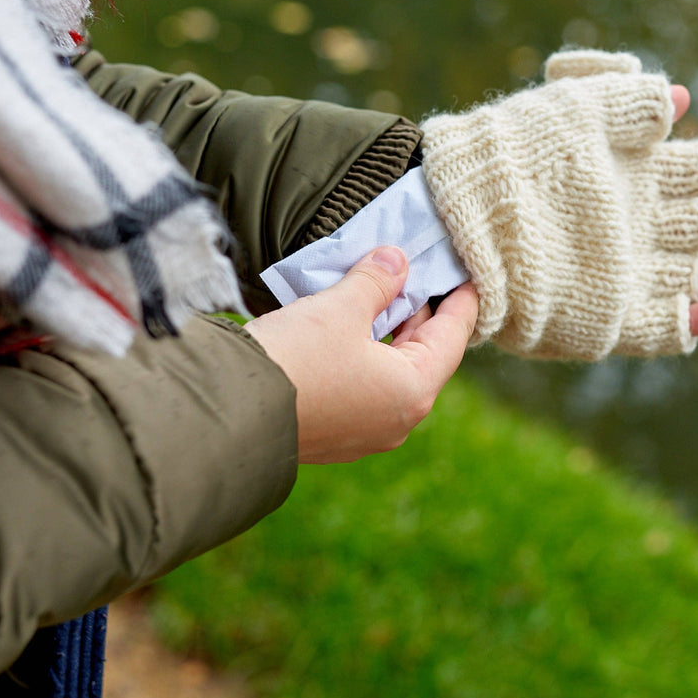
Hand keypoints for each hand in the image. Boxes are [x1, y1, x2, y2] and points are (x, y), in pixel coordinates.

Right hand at [246, 247, 478, 464]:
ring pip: (390, 371)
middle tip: (411, 270)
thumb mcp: (341, 307)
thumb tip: (397, 262)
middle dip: (416, 311)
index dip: (462, 298)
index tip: (469, 271)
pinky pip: (362, 388)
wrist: (229, 415)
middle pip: (423, 354)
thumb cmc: (294, 359)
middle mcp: (398, 419)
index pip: (454, 334)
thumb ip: (376, 280)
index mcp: (413, 390)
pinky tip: (345, 327)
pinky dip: (363, 355)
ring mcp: (365, 433)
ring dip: (385, 332)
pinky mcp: (333, 436)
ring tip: (374, 291)